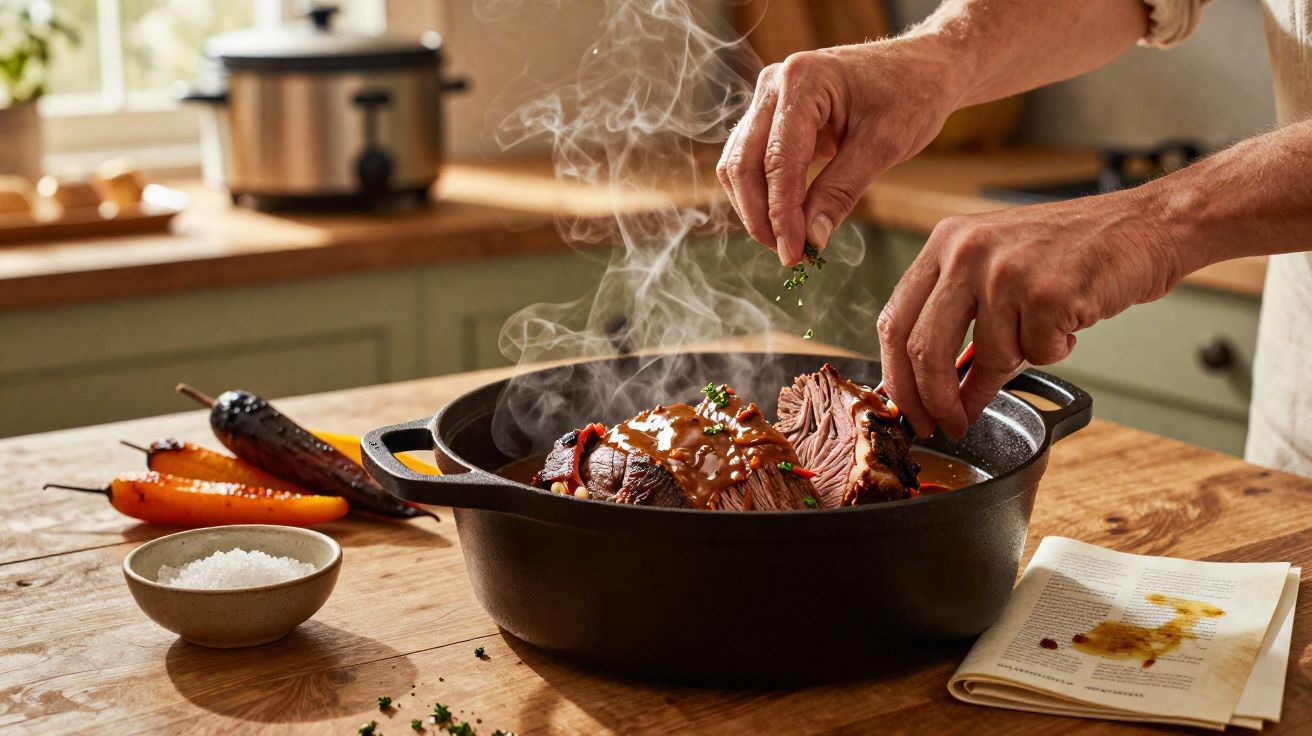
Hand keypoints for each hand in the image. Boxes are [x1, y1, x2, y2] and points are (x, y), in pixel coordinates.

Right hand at [717, 38, 963, 265]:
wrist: (922, 68)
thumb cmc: (911, 95)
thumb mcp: (884, 146)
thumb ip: (841, 191)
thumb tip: (812, 239)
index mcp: (802, 80)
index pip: (777, 160)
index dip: (781, 213)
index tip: (794, 254)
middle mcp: (774, 84)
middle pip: (743, 163)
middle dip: (761, 216)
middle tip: (789, 255)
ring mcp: (768, 99)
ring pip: (738, 165)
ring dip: (757, 209)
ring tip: (789, 242)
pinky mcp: (772, 117)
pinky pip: (752, 161)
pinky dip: (764, 195)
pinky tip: (789, 220)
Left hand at [877, 190, 1183, 438]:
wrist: (1145, 225)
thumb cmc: (1072, 250)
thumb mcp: (996, 267)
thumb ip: (957, 316)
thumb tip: (931, 388)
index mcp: (945, 242)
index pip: (895, 322)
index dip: (897, 377)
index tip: (909, 410)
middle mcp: (967, 251)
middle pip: (924, 349)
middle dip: (936, 400)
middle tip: (949, 424)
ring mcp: (1007, 271)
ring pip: (990, 357)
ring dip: (1020, 360)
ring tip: (1045, 326)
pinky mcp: (1047, 292)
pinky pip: (1038, 353)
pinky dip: (1055, 350)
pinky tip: (1070, 316)